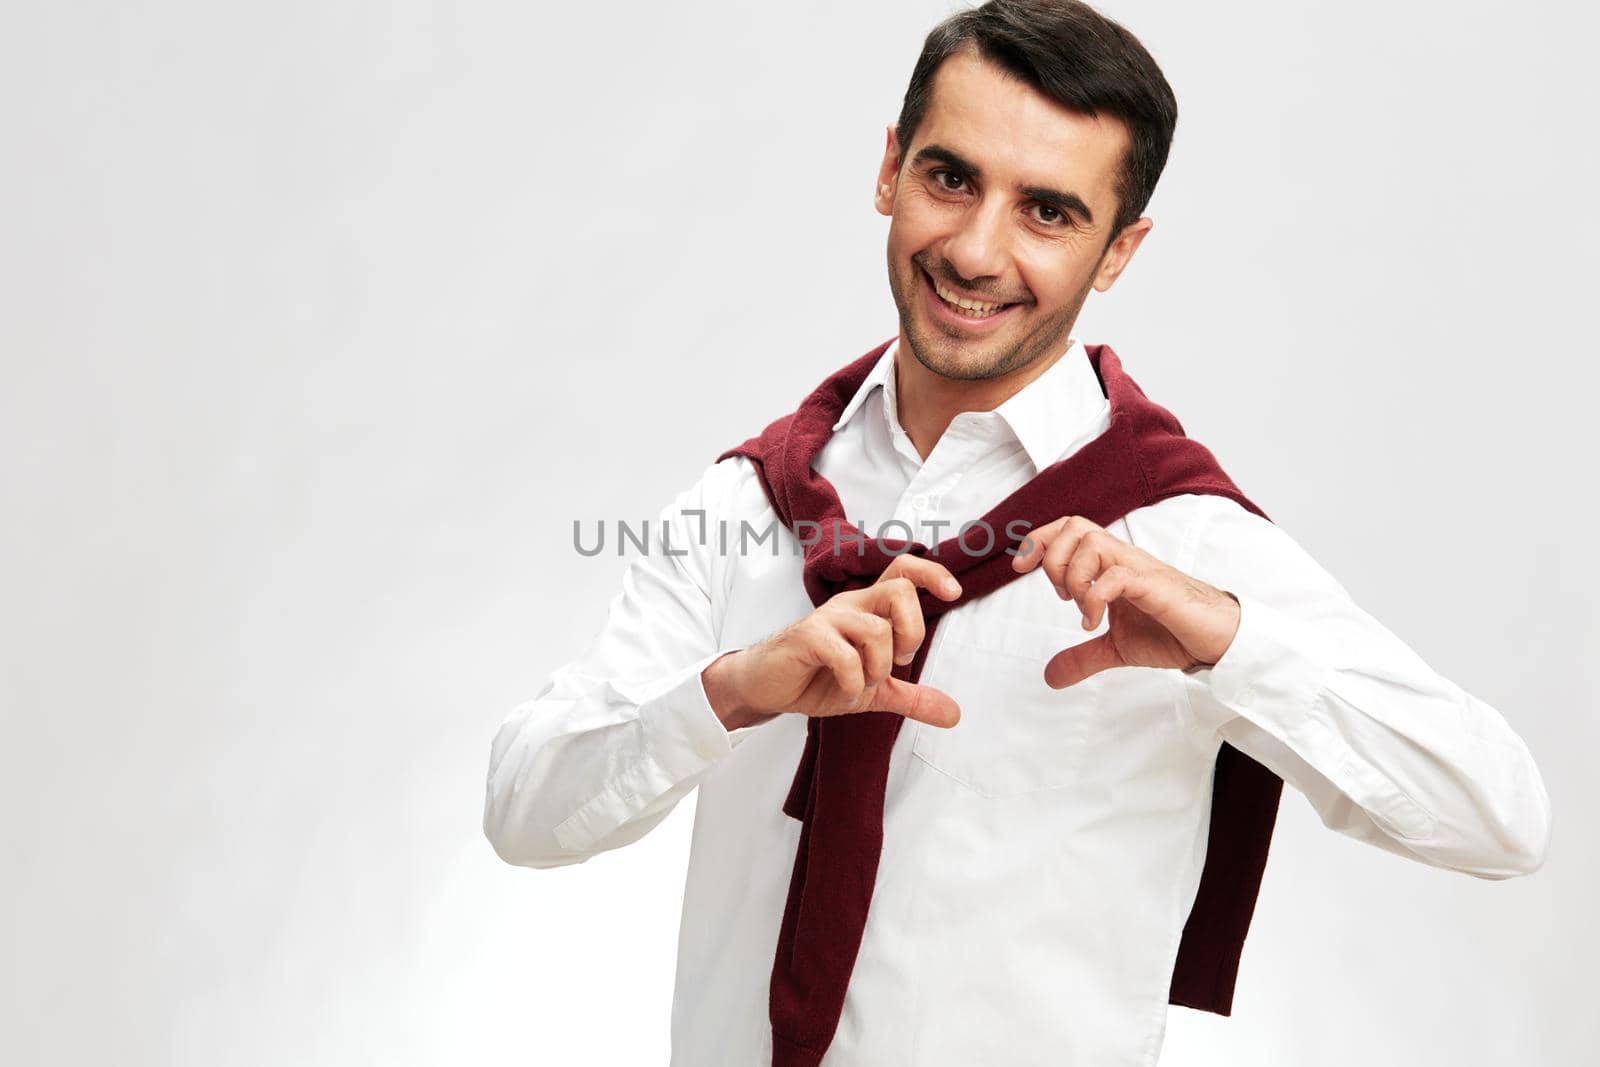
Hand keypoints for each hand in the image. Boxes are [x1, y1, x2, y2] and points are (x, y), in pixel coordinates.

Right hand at [702, 555, 963, 729]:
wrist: (765, 688)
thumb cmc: (816, 678)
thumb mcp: (873, 691)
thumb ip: (912, 697)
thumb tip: (954, 714)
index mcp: (869, 609)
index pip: (904, 570)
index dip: (933, 574)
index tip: (954, 594)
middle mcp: (851, 606)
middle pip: (899, 590)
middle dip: (912, 631)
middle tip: (898, 660)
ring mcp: (828, 619)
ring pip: (877, 628)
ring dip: (879, 666)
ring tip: (864, 684)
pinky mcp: (807, 637)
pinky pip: (845, 654)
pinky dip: (854, 682)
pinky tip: (847, 692)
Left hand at [1010, 515, 1240, 688]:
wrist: (1215, 642)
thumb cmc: (1171, 633)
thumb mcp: (1116, 648)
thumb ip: (1082, 657)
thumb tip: (1050, 675)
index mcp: (1110, 565)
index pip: (1070, 530)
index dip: (1039, 539)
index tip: (1020, 566)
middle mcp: (1123, 559)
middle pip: (1076, 525)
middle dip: (1052, 557)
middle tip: (1061, 595)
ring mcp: (1139, 569)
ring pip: (1093, 541)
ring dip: (1074, 576)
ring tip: (1081, 608)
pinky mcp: (1155, 586)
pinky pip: (1117, 574)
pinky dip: (1095, 596)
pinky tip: (1093, 622)